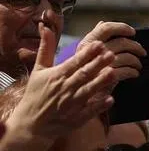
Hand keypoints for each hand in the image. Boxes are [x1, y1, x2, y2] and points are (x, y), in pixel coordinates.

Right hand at [7, 23, 116, 138]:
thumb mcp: (38, 69)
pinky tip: (110, 99)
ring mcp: (71, 104)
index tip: (99, 44)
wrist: (32, 122)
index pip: (74, 62)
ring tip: (114, 72)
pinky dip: (99, 105)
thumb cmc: (36, 93)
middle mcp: (64, 88)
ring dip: (101, 82)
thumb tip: (46, 28)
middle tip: (112, 54)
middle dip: (97, 64)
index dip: (87, 53)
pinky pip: (90, 111)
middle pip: (83, 74)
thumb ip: (45, 49)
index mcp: (56, 76)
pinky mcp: (76, 118)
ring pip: (88, 91)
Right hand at [78, 21, 144, 83]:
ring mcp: (100, 65)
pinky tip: (134, 74)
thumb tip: (101, 23)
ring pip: (127, 57)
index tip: (132, 31)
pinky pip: (126, 71)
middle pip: (121, 42)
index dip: (121, 27)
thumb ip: (94, 38)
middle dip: (136, 46)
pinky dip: (133, 72)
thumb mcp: (84, 53)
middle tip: (142, 52)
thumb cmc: (84, 74)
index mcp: (86, 44)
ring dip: (136, 61)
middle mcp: (93, 52)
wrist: (81, 95)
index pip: (106, 28)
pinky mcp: (107, 78)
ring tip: (138, 65)